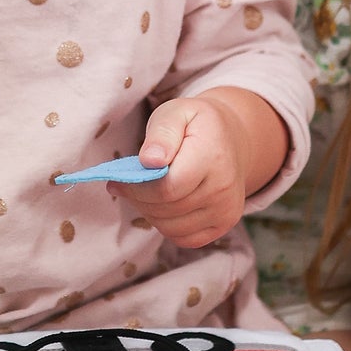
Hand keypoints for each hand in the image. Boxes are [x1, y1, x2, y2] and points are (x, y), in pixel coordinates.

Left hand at [119, 87, 286, 250]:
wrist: (233, 140)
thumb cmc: (196, 124)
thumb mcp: (177, 112)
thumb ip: (162, 133)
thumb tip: (150, 161)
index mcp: (212, 155)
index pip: (167, 188)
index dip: (137, 188)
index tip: (117, 180)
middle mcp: (224, 187)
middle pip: (166, 209)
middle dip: (139, 199)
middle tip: (126, 185)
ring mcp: (227, 210)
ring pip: (171, 228)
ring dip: (149, 213)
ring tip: (144, 193)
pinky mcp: (224, 225)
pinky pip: (184, 239)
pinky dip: (166, 226)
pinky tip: (162, 205)